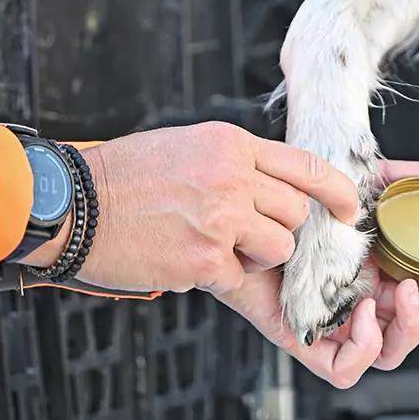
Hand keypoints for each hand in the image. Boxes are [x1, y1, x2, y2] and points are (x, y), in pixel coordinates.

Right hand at [24, 121, 358, 293]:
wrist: (70, 206)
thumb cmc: (124, 178)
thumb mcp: (187, 146)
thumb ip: (236, 163)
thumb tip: (278, 186)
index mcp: (231, 144)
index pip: (307, 166)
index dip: (337, 192)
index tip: (348, 210)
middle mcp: (232, 176)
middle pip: (296, 213)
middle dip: (278, 230)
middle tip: (238, 232)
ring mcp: (221, 218)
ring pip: (278, 247)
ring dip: (253, 255)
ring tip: (208, 243)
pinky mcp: (205, 258)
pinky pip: (240, 275)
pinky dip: (217, 275)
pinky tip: (183, 258)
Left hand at [216, 160, 418, 387]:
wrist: (238, 216)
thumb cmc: (293, 208)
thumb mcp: (351, 187)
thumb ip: (393, 182)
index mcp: (387, 275)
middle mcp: (369, 304)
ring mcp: (342, 326)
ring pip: (393, 351)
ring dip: (412, 327)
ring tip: (407, 293)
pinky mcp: (309, 343)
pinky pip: (344, 370)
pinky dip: (362, 349)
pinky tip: (363, 315)